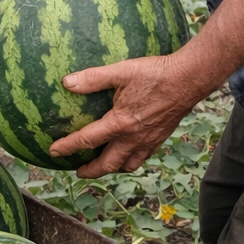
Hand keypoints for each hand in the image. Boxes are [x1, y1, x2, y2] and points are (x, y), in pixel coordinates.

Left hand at [51, 53, 201, 176]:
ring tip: (102, 165)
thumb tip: (67, 83)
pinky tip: (126, 153)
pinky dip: (130, 161)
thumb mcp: (121, 71)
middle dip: (90, 171)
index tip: (54, 151)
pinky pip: (142, 158)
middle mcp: (133, 138)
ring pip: (127, 166)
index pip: (87, 140)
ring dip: (111, 169)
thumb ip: (93, 78)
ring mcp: (148, 141)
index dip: (68, 146)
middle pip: (107, 165)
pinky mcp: (159, 138)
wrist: (189, 79)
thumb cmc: (155, 74)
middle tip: (78, 170)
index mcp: (120, 123)